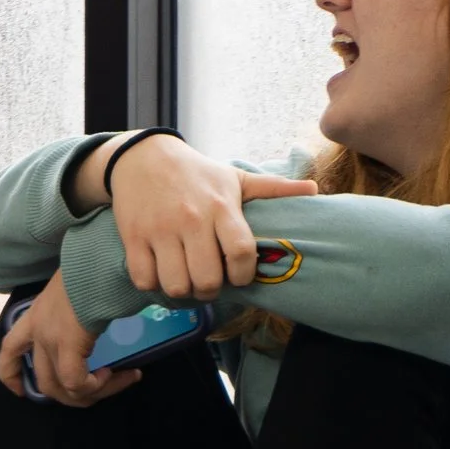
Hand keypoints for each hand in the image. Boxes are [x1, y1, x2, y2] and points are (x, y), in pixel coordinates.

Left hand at [0, 272, 139, 408]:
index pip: (10, 350)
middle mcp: (38, 330)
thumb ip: (76, 310)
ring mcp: (51, 338)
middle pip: (43, 381)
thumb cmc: (94, 267)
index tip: (21, 391)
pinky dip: (99, 386)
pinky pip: (77, 383)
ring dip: (94, 392)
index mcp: (35, 315)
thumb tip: (97, 326)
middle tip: (102, 386)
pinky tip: (120, 374)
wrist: (99, 260)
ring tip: (120, 377)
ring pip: (63, 388)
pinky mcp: (68, 345)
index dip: (11, 375)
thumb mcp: (75, 290)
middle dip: (72, 395)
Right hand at [101, 136, 316, 300]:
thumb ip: (274, 189)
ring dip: (183, 291)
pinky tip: (161, 273)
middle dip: (211, 290)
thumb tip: (315, 190)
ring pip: (176, 285)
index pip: (241, 253)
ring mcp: (160, 230)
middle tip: (210, 282)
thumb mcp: (236, 177)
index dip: (243, 275)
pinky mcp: (134, 237)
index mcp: (221, 207)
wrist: (143, 157)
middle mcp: (191, 219)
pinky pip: (144, 279)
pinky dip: (153, 285)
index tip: (239, 276)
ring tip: (186, 279)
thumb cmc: (198, 174)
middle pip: (207, 280)